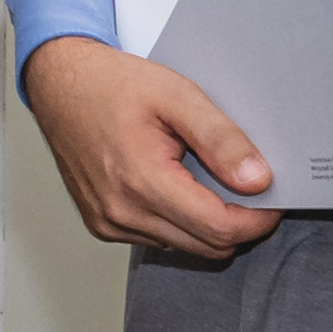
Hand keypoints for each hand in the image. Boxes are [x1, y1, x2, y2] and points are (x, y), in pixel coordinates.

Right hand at [21, 35, 279, 256]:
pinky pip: (160, 239)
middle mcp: (121, 212)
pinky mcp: (103, 225)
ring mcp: (109, 223)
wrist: (60, 84)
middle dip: (238, 222)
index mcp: (140, 180)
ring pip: (186, 246)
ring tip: (205, 177)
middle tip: (248, 185)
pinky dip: (180, 221)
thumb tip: (258, 180)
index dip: (257, 218)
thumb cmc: (112, 85)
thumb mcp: (178, 96)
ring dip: (208, 222)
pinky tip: (176, 185)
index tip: (273, 197)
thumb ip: (222, 139)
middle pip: (207, 246)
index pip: (219, 228)